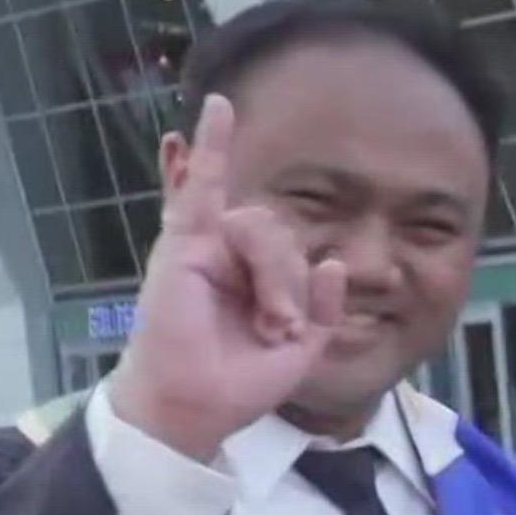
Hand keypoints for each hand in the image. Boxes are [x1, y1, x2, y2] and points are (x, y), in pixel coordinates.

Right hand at [107, 95, 347, 459]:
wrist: (194, 406)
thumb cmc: (238, 384)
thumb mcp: (302, 351)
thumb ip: (324, 309)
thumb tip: (331, 263)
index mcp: (259, 281)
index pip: (292, 255)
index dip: (297, 287)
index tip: (286, 330)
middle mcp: (233, 258)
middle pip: (282, 237)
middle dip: (291, 285)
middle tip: (280, 329)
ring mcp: (207, 246)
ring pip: (263, 228)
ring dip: (274, 277)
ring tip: (268, 319)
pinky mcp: (185, 244)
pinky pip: (201, 184)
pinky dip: (211, 146)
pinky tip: (220, 108)